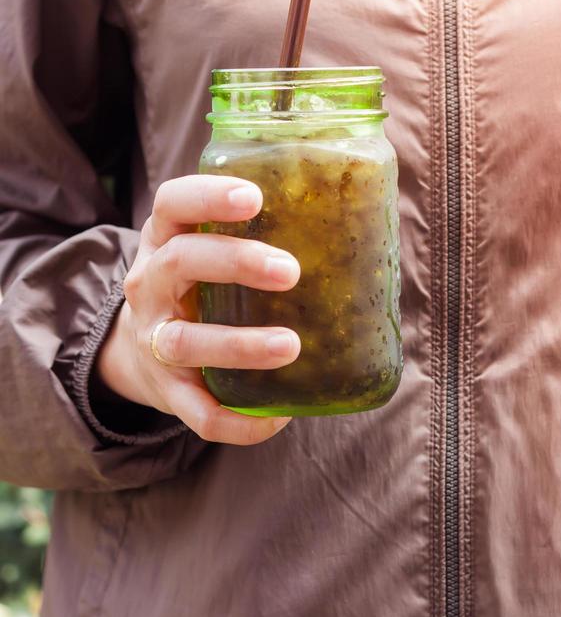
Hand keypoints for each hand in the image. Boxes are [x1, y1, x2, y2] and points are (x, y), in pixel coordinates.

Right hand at [96, 175, 300, 444]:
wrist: (138, 353)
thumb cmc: (201, 285)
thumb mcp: (207, 246)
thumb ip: (263, 228)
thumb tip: (365, 213)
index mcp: (166, 238)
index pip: (173, 203)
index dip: (208, 196)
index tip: (254, 198)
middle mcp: (152, 284)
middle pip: (181, 261)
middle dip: (235, 262)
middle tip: (290, 271)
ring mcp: (155, 340)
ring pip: (186, 342)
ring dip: (239, 344)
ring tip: (290, 345)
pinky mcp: (168, 392)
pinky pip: (198, 412)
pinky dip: (238, 420)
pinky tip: (279, 416)